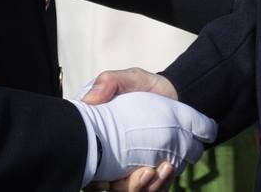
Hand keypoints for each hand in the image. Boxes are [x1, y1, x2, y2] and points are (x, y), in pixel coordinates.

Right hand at [82, 71, 182, 191]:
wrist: (171, 93)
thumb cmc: (143, 86)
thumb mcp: (128, 78)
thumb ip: (108, 82)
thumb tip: (89, 100)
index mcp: (98, 141)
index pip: (90, 168)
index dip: (95, 180)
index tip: (107, 179)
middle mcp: (112, 160)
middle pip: (113, 186)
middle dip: (130, 187)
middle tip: (146, 172)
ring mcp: (132, 168)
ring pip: (134, 190)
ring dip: (149, 186)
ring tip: (165, 167)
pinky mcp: (151, 171)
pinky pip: (154, 188)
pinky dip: (161, 184)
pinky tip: (169, 168)